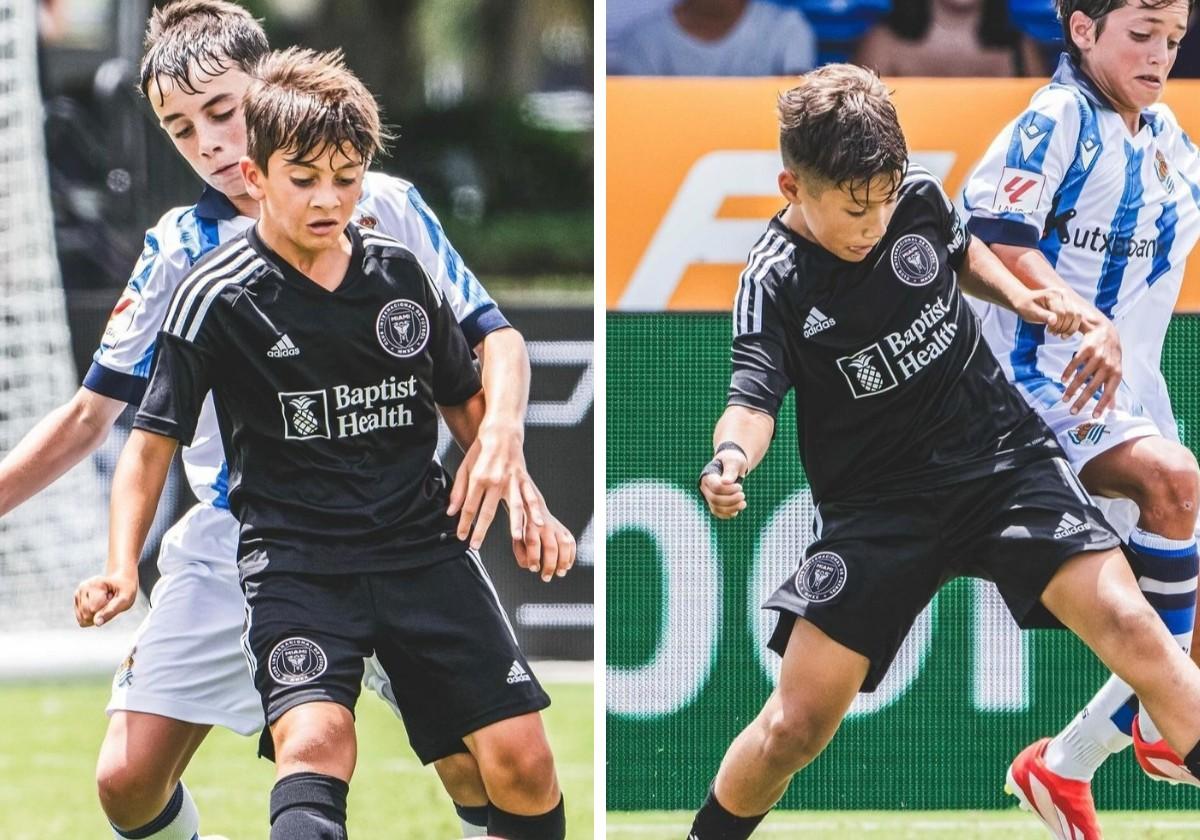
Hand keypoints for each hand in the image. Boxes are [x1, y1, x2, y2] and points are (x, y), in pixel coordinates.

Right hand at [74, 570, 137, 627]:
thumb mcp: (125, 600)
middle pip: (86, 615)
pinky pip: (82, 621)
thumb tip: (96, 623)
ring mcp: (78, 594)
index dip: (105, 609)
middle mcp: (82, 587)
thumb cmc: (125, 591)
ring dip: (96, 616)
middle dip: (100, 613)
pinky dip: (92, 618)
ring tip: (105, 603)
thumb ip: (111, 611)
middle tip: (110, 600)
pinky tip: (99, 607)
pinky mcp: (77, 602)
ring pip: (82, 619)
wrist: (121, 583)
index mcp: (94, 583)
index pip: (93, 609)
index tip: (113, 597)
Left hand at [449, 421, 542, 550]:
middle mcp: (495, 480)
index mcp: (478, 478)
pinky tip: (538, 523)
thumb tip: (451, 511)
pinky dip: (536, 510)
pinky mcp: (523, 479)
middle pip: (488, 511)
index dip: (464, 523)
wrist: (501, 431)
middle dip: (481, 531)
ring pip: (514, 506)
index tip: (461, 536)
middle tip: (475, 545)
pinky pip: (530, 497)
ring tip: (516, 538)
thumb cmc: (482, 449)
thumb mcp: (465, 467)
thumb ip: (458, 490)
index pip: (469, 506)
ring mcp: (511, 480)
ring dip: (515, 523)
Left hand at [511, 492, 576, 581]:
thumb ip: (522, 555)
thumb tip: (535, 567)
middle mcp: (545, 526)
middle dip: (549, 565)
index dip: (534, 558)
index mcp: (530, 528)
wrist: (533, 510)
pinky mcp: (565, 530)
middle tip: (546, 578)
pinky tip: (567, 566)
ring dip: (563, 561)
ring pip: (564, 545)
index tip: (534, 569)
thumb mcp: (517, 541)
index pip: (533, 543)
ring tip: (560, 573)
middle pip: (551, 547)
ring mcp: (557, 528)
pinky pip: (572, 543)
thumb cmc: (523, 533)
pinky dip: (571, 556)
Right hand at [700, 450, 747, 518]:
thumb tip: (726, 482)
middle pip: (714, 499)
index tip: (739, 486)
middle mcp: (705, 488)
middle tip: (743, 495)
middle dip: (731, 500)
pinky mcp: (715, 503)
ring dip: (731, 508)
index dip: (728, 490)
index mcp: (708, 476)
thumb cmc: (733, 461)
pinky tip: (737, 510)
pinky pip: (718, 513)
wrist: (732, 465)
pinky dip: (728, 514)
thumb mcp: (734, 461)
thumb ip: (730, 470)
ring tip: (743, 503)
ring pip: (716, 508)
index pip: (716, 487)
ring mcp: (709, 496)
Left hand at [1013, 288, 1083, 338]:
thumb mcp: (1030, 312)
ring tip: (1058, 333)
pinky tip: (1062, 332)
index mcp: (1053, 295)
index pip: (1062, 313)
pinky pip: (1077, 316)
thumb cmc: (1025, 307)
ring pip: (1077, 316)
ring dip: (1070, 328)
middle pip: (1072, 314)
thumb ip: (1043, 316)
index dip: (1057, 325)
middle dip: (1064, 327)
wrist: (1025, 300)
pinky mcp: (1069, 304)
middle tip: (1053, 333)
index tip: (1048, 331)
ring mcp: (1067, 298)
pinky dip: (1072, 326)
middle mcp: (1063, 294)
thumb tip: (1053, 321)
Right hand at [1061, 314, 1122, 417]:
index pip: (1109, 392)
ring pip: (1081, 377)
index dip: (1101, 405)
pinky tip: (1063, 381)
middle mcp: (1108, 366)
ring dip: (1071, 390)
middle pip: (1092, 387)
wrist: (1106, 332)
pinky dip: (1068, 373)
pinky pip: (1075, 364)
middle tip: (1073, 411)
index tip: (1094, 416)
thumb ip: (1112, 389)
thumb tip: (1111, 408)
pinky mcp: (1086, 349)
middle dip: (1081, 401)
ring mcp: (1097, 357)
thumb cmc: (1111, 355)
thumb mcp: (1115, 371)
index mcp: (1116, 373)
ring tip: (1064, 399)